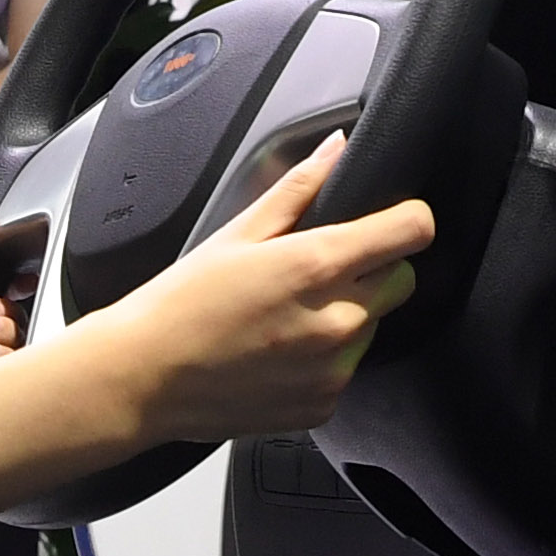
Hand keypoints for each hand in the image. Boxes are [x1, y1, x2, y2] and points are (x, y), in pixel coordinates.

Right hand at [70, 137, 430, 446]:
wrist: (144, 378)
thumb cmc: (182, 304)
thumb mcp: (238, 233)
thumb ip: (299, 189)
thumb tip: (336, 149)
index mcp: (317, 267)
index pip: (411, 232)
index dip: (408, 219)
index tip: (395, 220)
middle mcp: (336, 322)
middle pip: (401, 281)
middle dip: (375, 269)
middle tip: (322, 271)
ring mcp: (332, 370)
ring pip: (374, 327)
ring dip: (349, 316)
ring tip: (288, 317)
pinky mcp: (323, 405)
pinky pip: (347, 371)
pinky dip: (327, 360)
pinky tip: (280, 353)